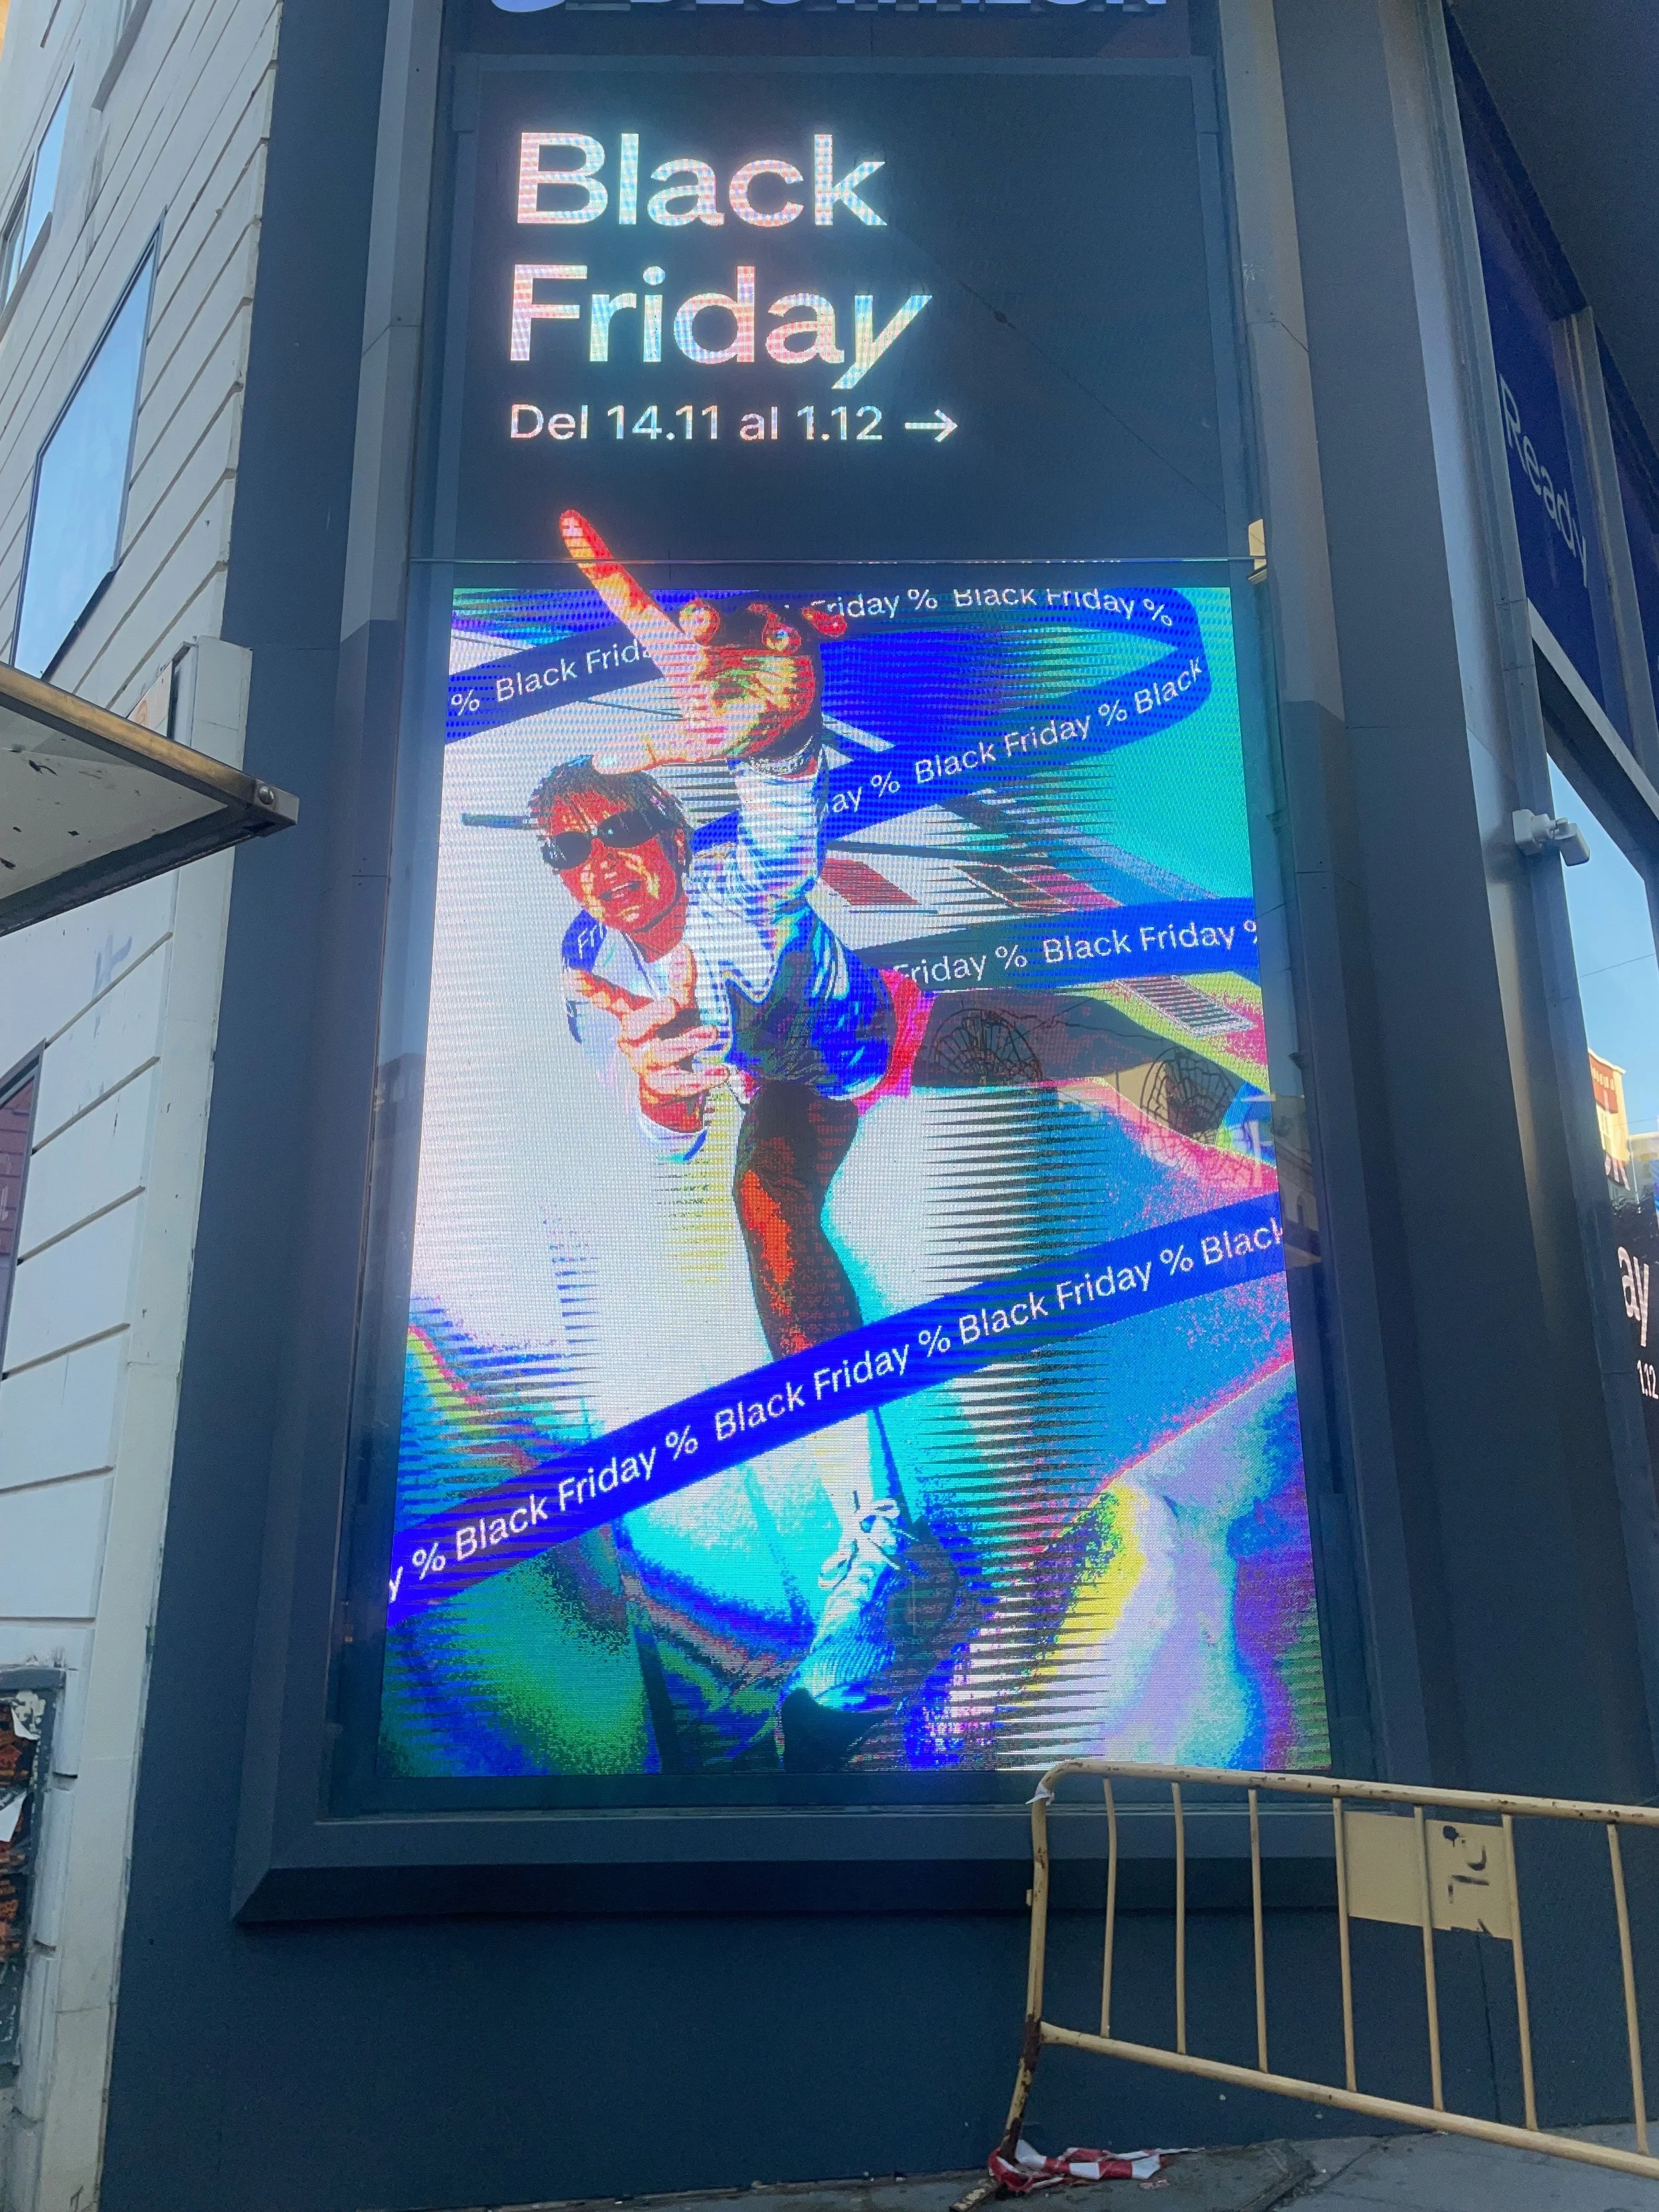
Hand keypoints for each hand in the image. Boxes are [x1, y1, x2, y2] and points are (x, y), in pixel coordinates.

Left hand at [560, 510, 818, 770]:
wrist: (783, 732)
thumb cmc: (732, 726)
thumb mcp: (694, 744)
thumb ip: (653, 747)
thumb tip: (600, 762)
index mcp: (680, 653)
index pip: (632, 605)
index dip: (602, 568)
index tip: (570, 525)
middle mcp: (715, 633)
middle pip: (701, 613)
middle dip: (702, 616)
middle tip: (700, 626)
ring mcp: (752, 629)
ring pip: (755, 615)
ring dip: (766, 628)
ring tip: (782, 642)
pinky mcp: (792, 632)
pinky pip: (798, 622)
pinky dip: (807, 625)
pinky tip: (827, 629)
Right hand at [570, 945, 724, 1132]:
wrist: (675, 1088)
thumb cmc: (674, 1035)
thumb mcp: (681, 1007)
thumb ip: (681, 980)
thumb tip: (683, 948)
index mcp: (633, 1017)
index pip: (610, 999)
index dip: (592, 988)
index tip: (570, 975)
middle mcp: (633, 1042)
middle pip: (633, 1027)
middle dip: (652, 1015)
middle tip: (672, 1004)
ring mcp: (646, 1066)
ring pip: (659, 1055)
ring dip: (685, 1043)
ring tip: (711, 1032)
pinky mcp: (663, 1089)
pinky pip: (680, 1084)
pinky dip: (702, 1079)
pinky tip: (721, 1071)